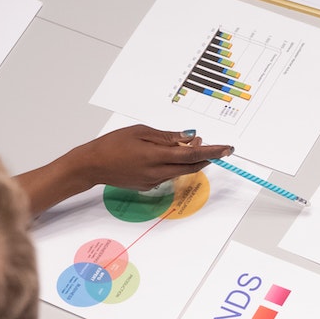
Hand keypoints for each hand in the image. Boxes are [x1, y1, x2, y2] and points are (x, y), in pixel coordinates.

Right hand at [68, 125, 232, 190]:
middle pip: (192, 166)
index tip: (228, 149)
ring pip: (182, 171)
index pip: (193, 154)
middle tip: (213, 145)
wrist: (92, 165)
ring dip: (190, 159)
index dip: (213, 151)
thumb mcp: (140, 132)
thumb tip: (188, 136)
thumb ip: (167, 136)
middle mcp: (158, 172)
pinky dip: (176, 164)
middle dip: (206, 156)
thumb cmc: (112, 145)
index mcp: (156, 156)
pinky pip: (169, 174)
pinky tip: (169, 154)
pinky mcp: (149, 186)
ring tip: (189, 144)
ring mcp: (154, 181)